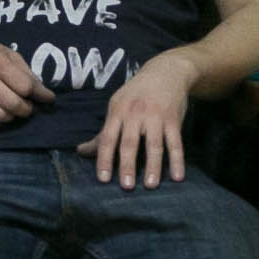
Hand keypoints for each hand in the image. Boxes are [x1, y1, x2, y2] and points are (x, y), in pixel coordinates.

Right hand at [0, 35, 53, 130]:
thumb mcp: (2, 51)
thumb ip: (22, 68)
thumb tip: (40, 89)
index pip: (25, 86)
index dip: (40, 94)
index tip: (48, 98)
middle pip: (15, 104)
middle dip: (28, 109)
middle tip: (29, 107)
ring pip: (1, 117)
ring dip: (13, 117)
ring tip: (14, 110)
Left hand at [77, 55, 197, 188]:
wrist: (166, 71)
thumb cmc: (136, 94)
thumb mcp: (117, 106)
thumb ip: (103, 132)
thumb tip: (80, 152)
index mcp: (118, 111)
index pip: (108, 138)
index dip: (104, 159)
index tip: (103, 179)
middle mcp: (136, 114)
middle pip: (130, 142)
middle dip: (127, 165)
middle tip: (126, 187)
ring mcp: (156, 116)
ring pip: (154, 144)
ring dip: (153, 166)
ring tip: (151, 185)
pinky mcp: (174, 119)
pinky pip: (175, 143)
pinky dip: (177, 160)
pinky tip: (178, 176)